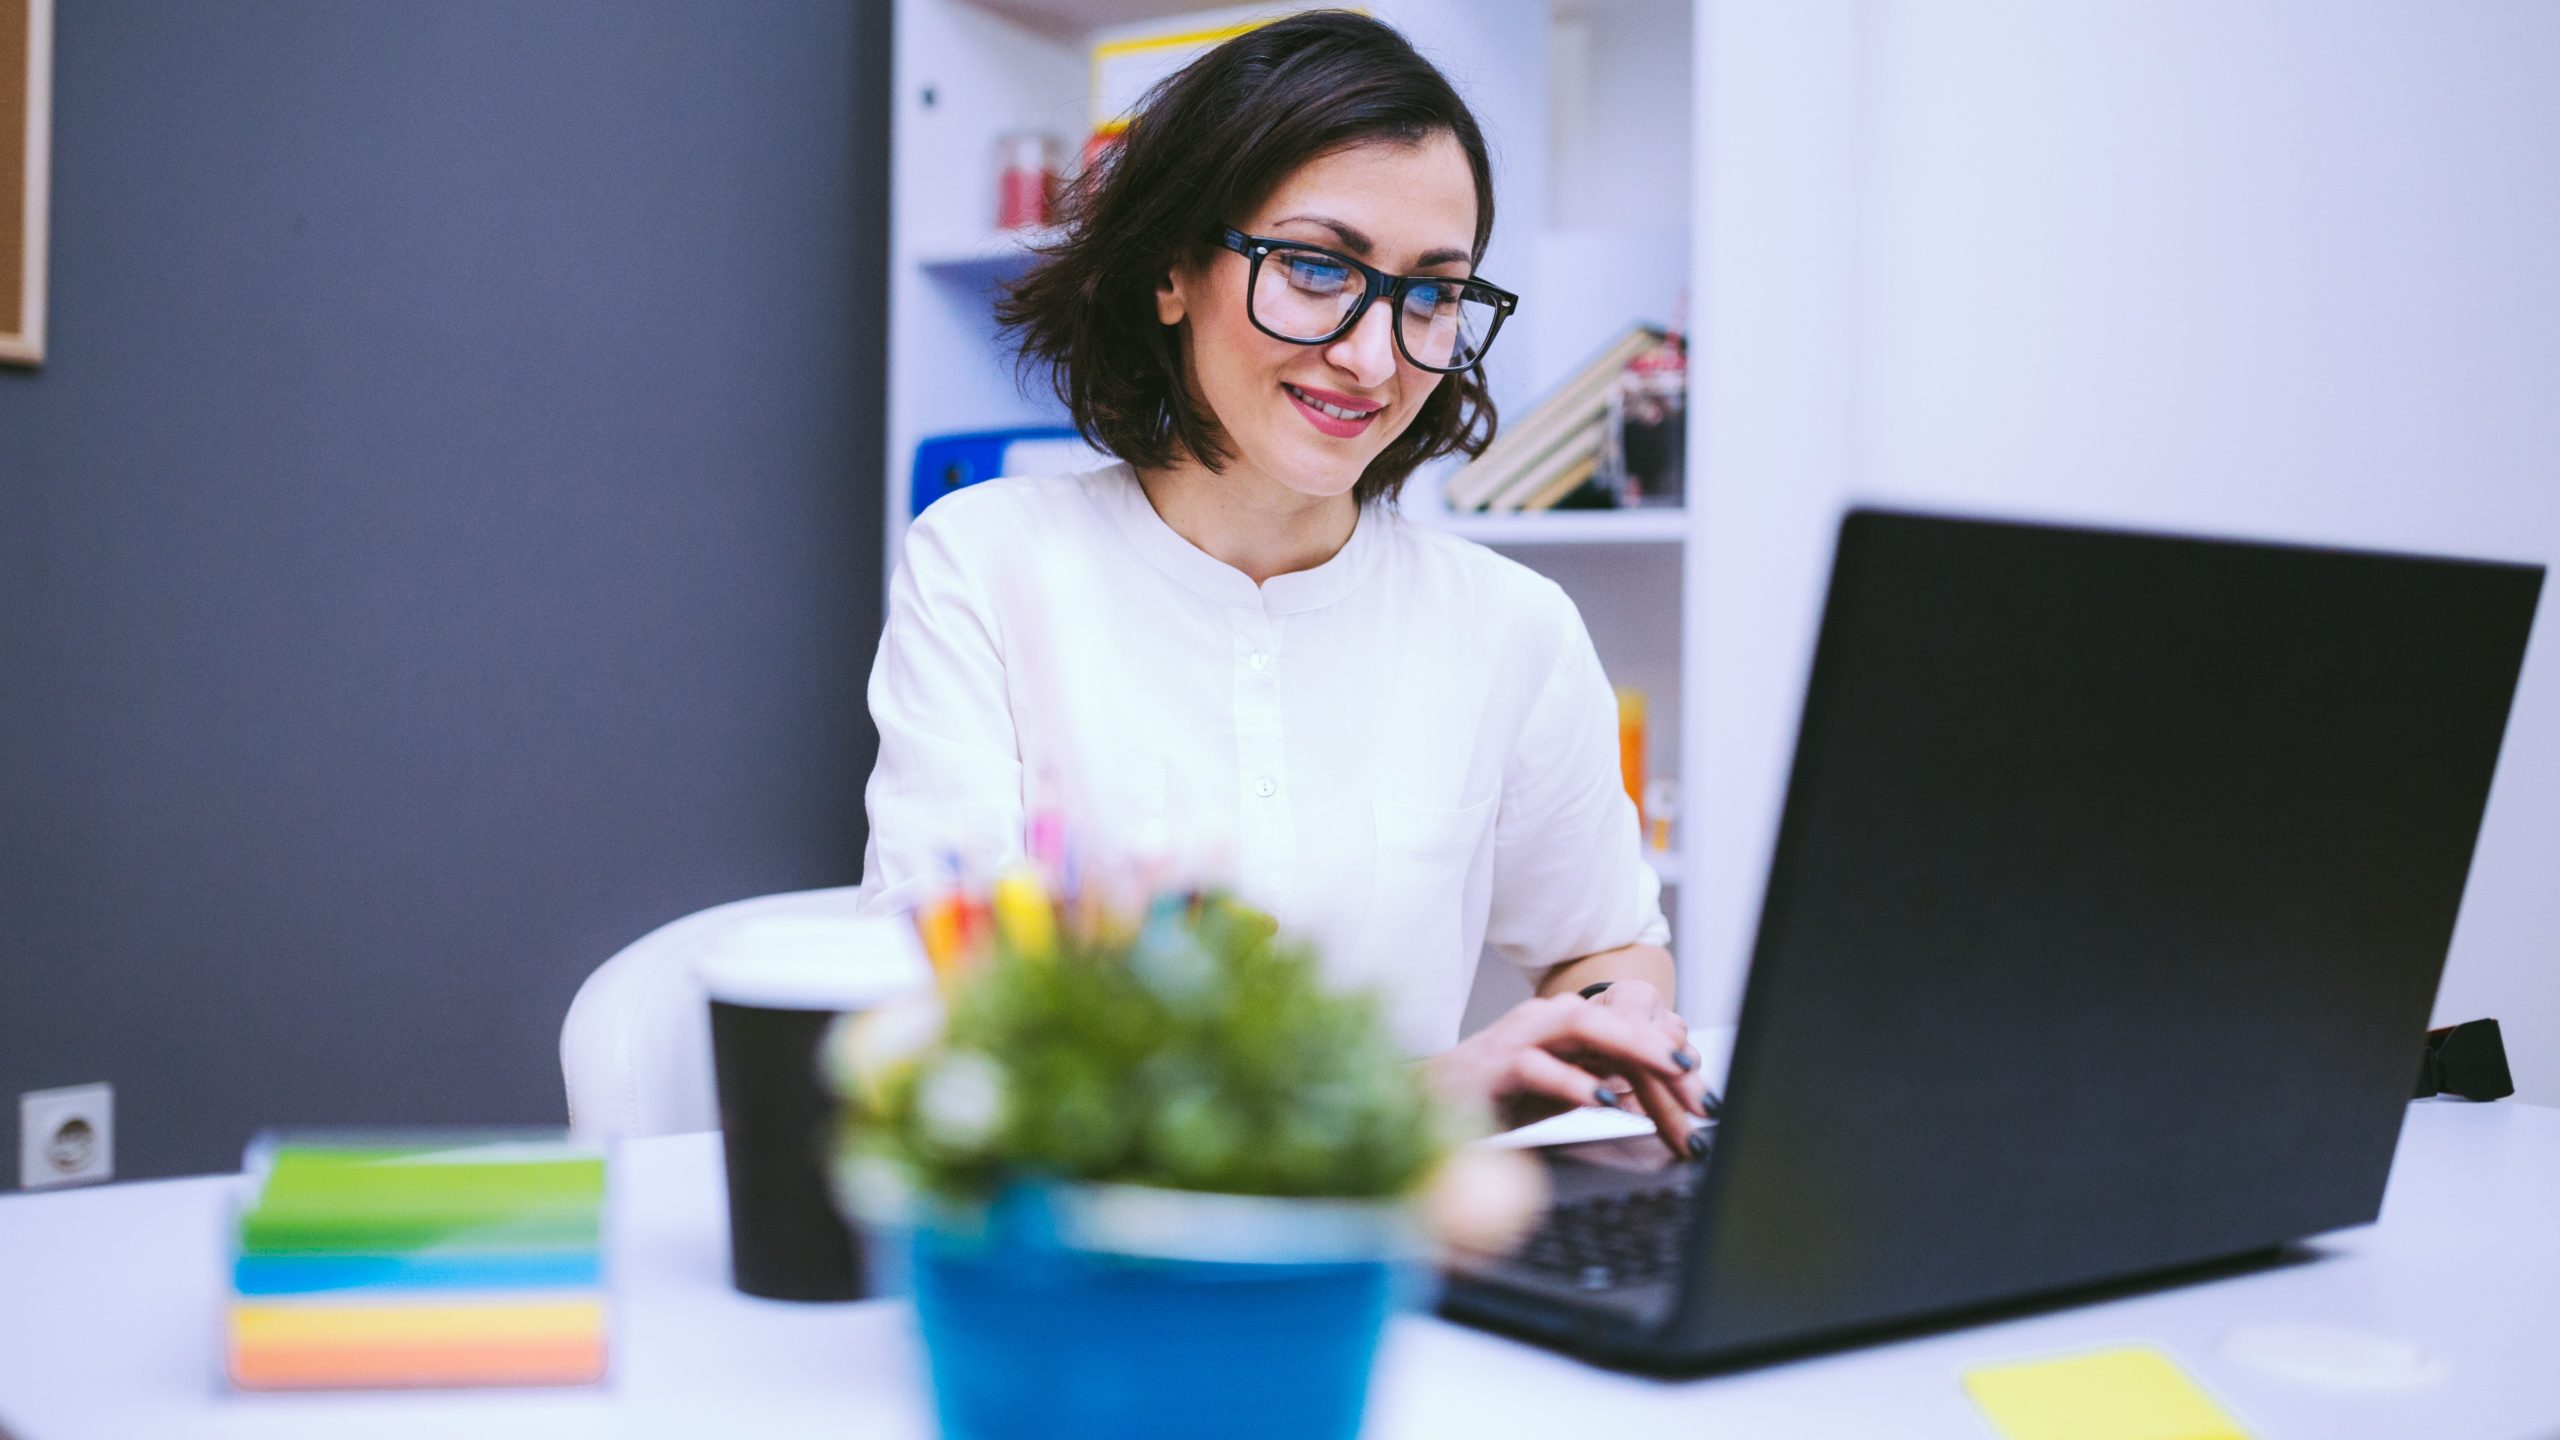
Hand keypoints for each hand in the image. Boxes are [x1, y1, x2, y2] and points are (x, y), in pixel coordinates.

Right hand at [1426, 983, 1710, 1158]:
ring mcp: (1521, 1036)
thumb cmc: (1499, 1093)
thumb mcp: (1565, 1086)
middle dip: (1665, 1051)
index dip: (1673, 1056)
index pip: (1632, 1027)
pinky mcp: (1496, 1065)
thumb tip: (1656, 1087)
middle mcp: (1548, 1018)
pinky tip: (1604, 1102)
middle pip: (1618, 1018)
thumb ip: (1605, 1076)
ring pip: (1586, 1025)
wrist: (1431, 1101)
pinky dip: (1575, 1083)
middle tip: (1700, 1084)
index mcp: (1568, 1022)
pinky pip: (1539, 1066)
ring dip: (1633, 1047)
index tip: (1705, 1094)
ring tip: (1670, 1072)